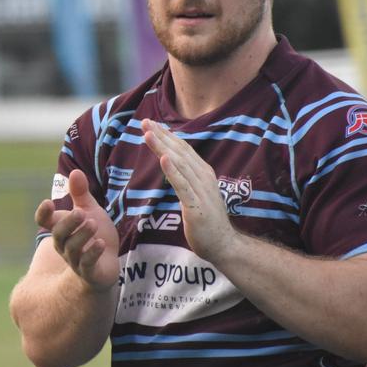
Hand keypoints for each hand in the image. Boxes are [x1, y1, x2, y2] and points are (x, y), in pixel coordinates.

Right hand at [36, 169, 119, 290]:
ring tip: (93, 223)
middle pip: (59, 234)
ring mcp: (75, 259)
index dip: (43, 213)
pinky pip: (87, 264)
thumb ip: (81, 194)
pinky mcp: (89, 272)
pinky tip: (101, 243)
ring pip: (72, 249)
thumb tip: (75, 171)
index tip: (48, 202)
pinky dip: (92, 253)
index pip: (44, 221)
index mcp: (61, 228)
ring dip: (82, 235)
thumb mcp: (89, 211)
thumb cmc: (94, 234)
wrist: (108, 263)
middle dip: (68, 223)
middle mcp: (64, 244)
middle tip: (81, 213)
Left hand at [141, 119, 236, 261]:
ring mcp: (201, 191)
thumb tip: (171, 162)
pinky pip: (182, 186)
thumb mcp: (196, 192)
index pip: (182, 148)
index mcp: (203, 172)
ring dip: (163, 147)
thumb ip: (186, 176)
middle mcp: (203, 177)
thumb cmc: (207, 219)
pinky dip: (172, 171)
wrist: (223, 244)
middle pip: (179, 152)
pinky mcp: (196, 206)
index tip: (150, 123)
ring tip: (148, 134)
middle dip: (161, 135)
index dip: (167, 135)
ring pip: (179, 164)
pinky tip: (163, 158)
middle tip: (144, 121)